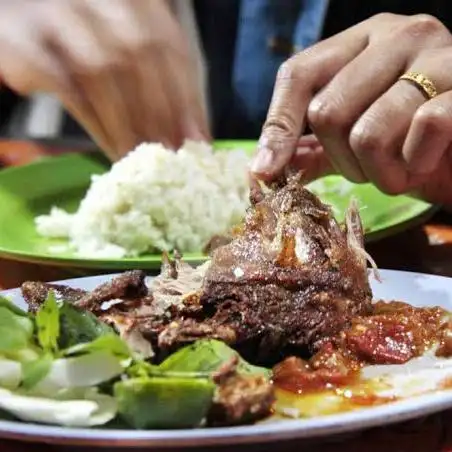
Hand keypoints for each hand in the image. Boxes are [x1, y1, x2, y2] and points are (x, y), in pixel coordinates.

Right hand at [0, 0, 208, 159]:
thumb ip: (159, 82)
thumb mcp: (123, 48)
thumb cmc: (77, 41)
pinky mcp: (24, 38)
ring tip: (142, 158)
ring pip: (104, 70)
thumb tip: (193, 136)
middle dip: (161, 113)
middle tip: (171, 155)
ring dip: (128, 123)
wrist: (14, 20)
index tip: (198, 139)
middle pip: (141, 54)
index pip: (171, 47)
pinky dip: (95, 123)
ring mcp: (58, 11)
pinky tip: (111, 148)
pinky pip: (67, 86)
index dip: (188, 97)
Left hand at [251, 13, 451, 205]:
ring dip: (378, 173)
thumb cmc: (408, 142)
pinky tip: (424, 163)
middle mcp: (396, 36)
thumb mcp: (351, 143)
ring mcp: (437, 56)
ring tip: (397, 170)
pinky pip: (422, 130)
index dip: (278, 127)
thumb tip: (262, 168)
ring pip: (368, 133)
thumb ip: (311, 150)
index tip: (266, 172)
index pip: (298, 74)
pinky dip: (415, 165)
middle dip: (342, 161)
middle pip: (327, 112)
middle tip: (367, 168)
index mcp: (358, 42)